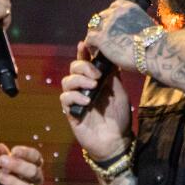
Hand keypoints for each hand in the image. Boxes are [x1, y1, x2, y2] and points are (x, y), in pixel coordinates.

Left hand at [0, 143, 42, 184]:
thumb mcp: (2, 163)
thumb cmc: (5, 175)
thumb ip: (1, 155)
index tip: (14, 150)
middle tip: (2, 161)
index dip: (26, 153)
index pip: (35, 157)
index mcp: (33, 165)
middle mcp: (36, 179)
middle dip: (18, 166)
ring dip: (13, 182)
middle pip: (33, 171)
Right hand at [60, 42, 132, 160]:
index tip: (84, 44)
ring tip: (93, 86)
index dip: (83, 52)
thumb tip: (111, 55)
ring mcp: (76, 99)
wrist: (117, 140)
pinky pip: (65, 99)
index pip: (85, 62)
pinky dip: (75, 97)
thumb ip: (113, 75)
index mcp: (94, 80)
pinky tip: (87, 101)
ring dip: (79, 80)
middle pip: (73, 68)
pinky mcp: (70, 112)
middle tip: (96, 75)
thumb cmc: (119, 116)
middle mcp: (83, 87)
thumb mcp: (119, 92)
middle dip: (83, 67)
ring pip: (66, 81)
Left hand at [83, 0, 156, 71]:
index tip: (112, 25)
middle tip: (104, 37)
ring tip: (97, 45)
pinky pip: (90, 39)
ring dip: (95, 35)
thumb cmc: (156, 43)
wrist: (155, 51)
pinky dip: (91, 45)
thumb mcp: (147, 24)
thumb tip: (137, 32)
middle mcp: (116, 12)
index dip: (111, 16)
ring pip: (93, 27)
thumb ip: (137, 24)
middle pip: (102, 16)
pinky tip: (95, 52)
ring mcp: (107, 24)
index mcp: (129, 7)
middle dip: (102, 26)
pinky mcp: (101, 37)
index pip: (114, 6)